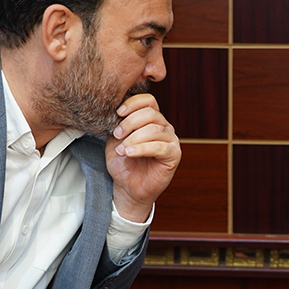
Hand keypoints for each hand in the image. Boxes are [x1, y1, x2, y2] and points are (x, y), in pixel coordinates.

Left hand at [106, 93, 180, 221]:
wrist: (128, 187)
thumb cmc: (123, 163)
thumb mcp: (116, 140)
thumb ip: (119, 124)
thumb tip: (114, 111)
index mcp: (152, 120)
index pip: (148, 101)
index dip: (133, 103)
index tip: (117, 113)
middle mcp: (164, 127)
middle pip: (151, 113)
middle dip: (130, 123)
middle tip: (117, 135)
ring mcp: (171, 140)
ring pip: (154, 130)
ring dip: (134, 138)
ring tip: (122, 150)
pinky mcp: (174, 155)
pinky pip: (159, 147)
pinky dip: (141, 149)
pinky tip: (129, 153)